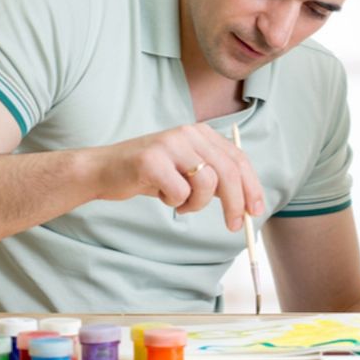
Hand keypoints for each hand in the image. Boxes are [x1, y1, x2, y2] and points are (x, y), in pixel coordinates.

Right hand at [94, 123, 263, 230]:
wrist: (104, 169)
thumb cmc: (149, 174)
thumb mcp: (186, 170)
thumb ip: (215, 179)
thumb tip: (247, 204)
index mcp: (201, 133)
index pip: (238, 159)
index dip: (251, 187)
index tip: (255, 211)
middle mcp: (188, 133)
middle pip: (228, 172)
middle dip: (235, 203)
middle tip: (234, 226)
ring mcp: (170, 144)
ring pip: (206, 183)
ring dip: (196, 204)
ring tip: (179, 202)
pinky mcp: (152, 159)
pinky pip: (180, 192)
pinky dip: (174, 202)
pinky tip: (160, 194)